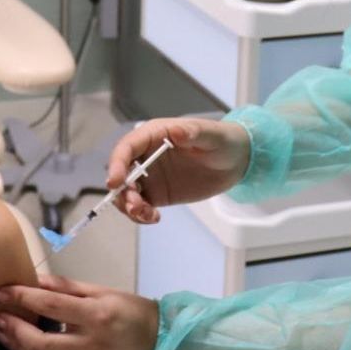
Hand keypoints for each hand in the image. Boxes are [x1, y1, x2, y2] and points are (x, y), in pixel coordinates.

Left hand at [0, 273, 159, 349]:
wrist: (157, 338)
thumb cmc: (127, 309)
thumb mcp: (100, 291)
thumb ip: (67, 287)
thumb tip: (34, 281)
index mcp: (95, 315)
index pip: (50, 305)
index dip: (21, 298)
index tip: (1, 294)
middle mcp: (91, 344)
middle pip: (42, 344)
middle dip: (14, 331)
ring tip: (6, 340)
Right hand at [107, 118, 250, 224]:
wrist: (235, 162)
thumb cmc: (223, 140)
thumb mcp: (211, 135)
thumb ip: (193, 132)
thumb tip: (175, 131)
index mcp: (155, 135)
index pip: (127, 147)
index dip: (117, 163)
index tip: (115, 182)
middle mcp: (147, 155)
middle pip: (121, 172)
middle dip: (122, 191)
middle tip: (136, 206)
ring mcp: (150, 176)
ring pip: (126, 192)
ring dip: (128, 205)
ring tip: (147, 214)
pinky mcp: (157, 193)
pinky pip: (139, 205)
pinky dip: (140, 214)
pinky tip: (153, 218)